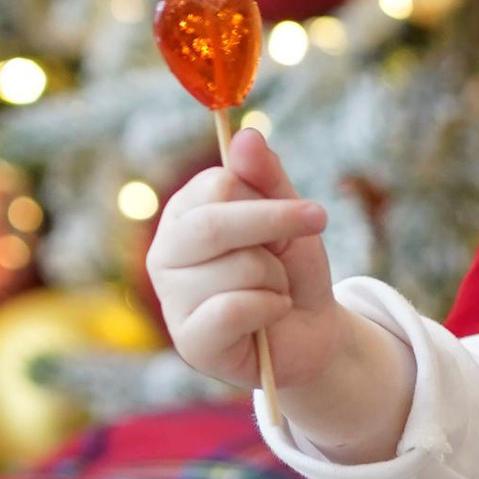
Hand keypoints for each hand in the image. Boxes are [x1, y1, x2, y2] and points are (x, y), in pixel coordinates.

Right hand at [146, 127, 412, 459]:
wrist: (312, 335)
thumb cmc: (292, 272)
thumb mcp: (289, 220)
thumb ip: (267, 179)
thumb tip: (246, 136)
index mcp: (183, 215)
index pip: (217, 186)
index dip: (271, 201)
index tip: (309, 216)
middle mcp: (165, 254)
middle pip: (214, 224)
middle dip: (273, 231)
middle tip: (303, 244)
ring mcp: (172, 300)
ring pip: (236, 269)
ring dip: (276, 281)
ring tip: (274, 293)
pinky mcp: (190, 341)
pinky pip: (234, 309)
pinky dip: (270, 308)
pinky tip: (269, 316)